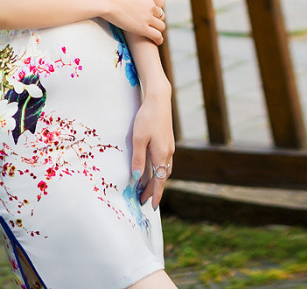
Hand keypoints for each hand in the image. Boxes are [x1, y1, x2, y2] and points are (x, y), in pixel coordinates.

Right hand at [101, 0, 165, 44]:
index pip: (160, 2)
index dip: (156, 7)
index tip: (152, 12)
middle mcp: (150, 4)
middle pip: (161, 14)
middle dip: (157, 18)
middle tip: (152, 23)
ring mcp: (147, 17)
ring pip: (161, 26)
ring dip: (158, 29)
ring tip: (155, 33)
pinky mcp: (142, 28)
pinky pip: (157, 36)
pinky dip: (159, 39)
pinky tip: (157, 42)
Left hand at [130, 83, 174, 209]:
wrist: (159, 100)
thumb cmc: (146, 118)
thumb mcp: (138, 139)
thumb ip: (138, 159)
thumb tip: (137, 178)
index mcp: (161, 155)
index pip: (159, 181)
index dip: (155, 194)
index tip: (151, 206)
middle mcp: (168, 153)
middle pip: (162, 177)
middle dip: (154, 190)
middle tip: (144, 200)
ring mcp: (169, 147)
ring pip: (164, 169)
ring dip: (157, 180)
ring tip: (147, 187)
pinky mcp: (167, 140)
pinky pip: (164, 161)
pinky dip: (159, 169)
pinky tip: (153, 168)